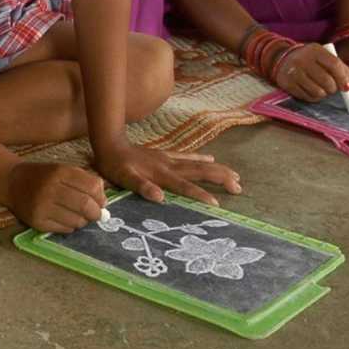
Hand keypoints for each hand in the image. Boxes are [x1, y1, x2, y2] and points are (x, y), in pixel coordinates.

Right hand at [4, 160, 105, 232]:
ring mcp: (42, 207)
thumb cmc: (43, 176)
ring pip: (76, 221)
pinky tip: (64, 218)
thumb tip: (104, 203)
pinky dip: (70, 226)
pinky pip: (64, 229)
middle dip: (96, 213)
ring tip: (76, 215)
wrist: (12, 182)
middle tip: (95, 214)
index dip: (101, 198)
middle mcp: (50, 189)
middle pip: (85, 205)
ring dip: (82, 221)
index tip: (101, 202)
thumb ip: (86, 181)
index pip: (92, 187)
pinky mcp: (37, 222)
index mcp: (60, 172)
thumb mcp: (63, 170)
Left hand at [92, 142, 240, 206]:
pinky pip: (188, 157)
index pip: (185, 187)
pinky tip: (211, 159)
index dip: (200, 195)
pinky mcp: (165, 155)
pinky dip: (201, 159)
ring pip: (199, 164)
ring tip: (235, 176)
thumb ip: (141, 187)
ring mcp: (169, 159)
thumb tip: (159, 197)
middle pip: (200, 172)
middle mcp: (169, 166)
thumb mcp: (124, 179)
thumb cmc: (115, 166)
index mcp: (161, 175)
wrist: (110, 144)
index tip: (217, 204)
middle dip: (220, 179)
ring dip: (217, 170)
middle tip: (238, 188)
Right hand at [271, 42, 348, 101]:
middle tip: (333, 89)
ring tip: (321, 88)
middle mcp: (302, 59)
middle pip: (327, 80)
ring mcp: (293, 72)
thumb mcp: (326, 59)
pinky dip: (313, 97)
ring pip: (318, 91)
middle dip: (334, 89)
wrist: (283, 59)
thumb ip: (342, 71)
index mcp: (315, 50)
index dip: (343, 78)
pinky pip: (307, 97)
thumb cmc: (311, 60)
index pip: (334, 64)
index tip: (348, 88)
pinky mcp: (287, 83)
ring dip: (323, 94)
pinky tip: (311, 90)